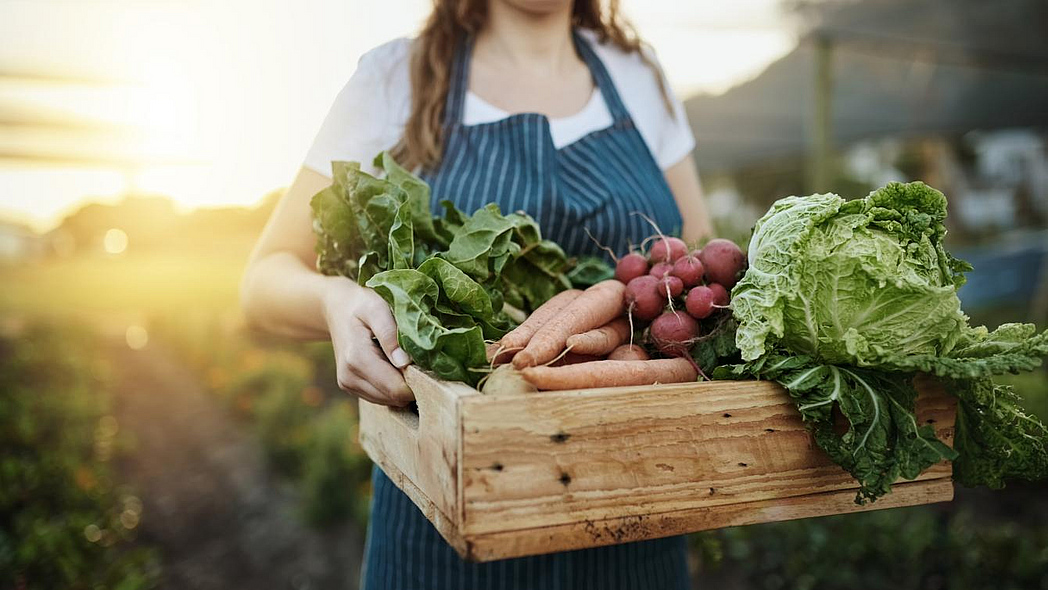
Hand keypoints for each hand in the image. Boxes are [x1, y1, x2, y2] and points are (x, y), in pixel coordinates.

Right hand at [322, 278, 413, 406]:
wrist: (336, 308)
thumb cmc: (360, 304)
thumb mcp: (376, 309)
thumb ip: (390, 334)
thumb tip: (404, 362)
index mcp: (357, 358)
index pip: (395, 389)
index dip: (417, 381)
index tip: (427, 364)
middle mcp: (349, 377)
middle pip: (393, 398)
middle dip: (411, 384)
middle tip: (419, 360)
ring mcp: (348, 384)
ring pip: (388, 400)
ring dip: (401, 385)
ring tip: (403, 359)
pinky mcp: (350, 387)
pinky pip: (380, 397)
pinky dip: (391, 386)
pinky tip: (392, 365)